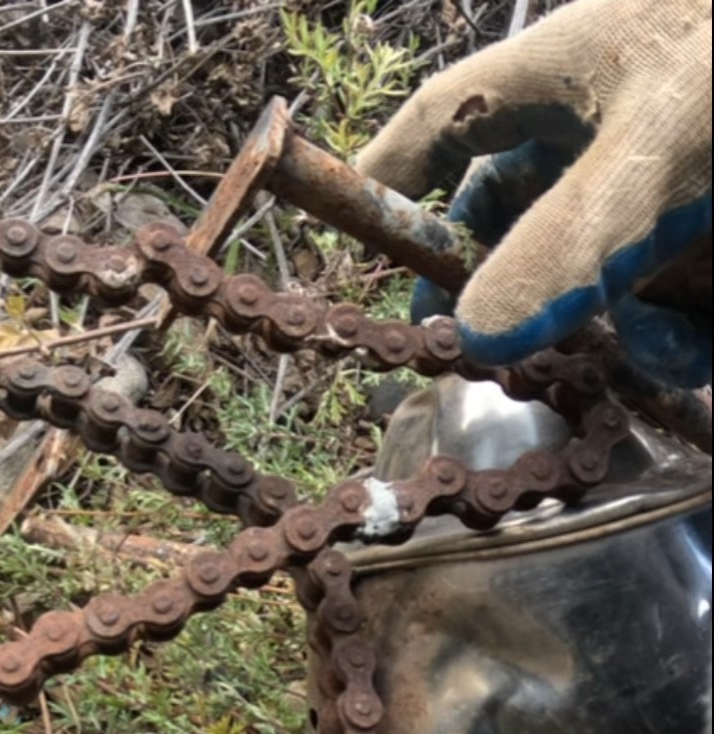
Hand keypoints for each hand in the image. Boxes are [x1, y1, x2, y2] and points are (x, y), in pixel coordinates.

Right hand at [357, 0, 710, 387]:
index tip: (363, 262)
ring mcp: (675, 149)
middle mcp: (610, 103)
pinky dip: (684, 306)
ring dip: (616, 308)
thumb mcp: (666, 150)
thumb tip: (474, 334)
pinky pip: (678, 259)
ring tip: (651, 357)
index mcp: (562, 67)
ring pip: (611, 240)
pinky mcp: (707, 187)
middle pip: (521, 200)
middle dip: (520, 280)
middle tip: (515, 346)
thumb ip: (570, 242)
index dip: (387, 190)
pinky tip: (699, 345)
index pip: (439, 127)